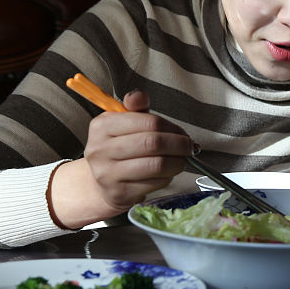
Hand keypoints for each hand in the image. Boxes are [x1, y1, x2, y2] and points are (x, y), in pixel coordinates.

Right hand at [51, 90, 195, 226]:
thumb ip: (135, 108)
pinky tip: (167, 173)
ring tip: (182, 159)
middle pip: (154, 144)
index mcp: (102, 126)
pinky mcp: (120, 193)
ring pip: (157, 165)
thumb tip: (140, 95)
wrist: (101, 182)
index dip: (172, 128)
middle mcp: (101, 150)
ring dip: (178, 162)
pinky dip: (168, 177)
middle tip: (188, 146)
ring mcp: (108, 174)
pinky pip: (155, 183)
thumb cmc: (119, 147)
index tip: (181, 132)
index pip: (148, 122)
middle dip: (179, 145)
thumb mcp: (124, 122)